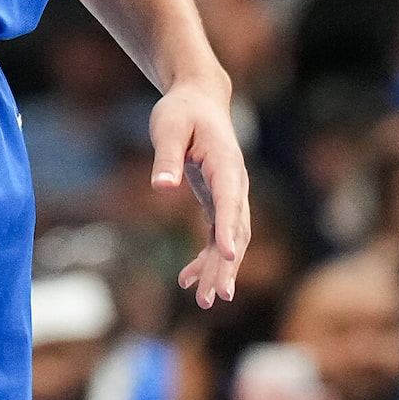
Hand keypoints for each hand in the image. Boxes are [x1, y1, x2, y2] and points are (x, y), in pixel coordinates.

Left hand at [151, 74, 249, 306]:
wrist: (198, 99)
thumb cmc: (183, 110)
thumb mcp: (170, 127)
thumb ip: (167, 157)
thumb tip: (161, 187)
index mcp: (226, 164)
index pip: (230, 201)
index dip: (228, 229)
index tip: (228, 255)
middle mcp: (235, 183)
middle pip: (236, 230)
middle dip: (227, 264)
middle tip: (216, 296)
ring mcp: (230, 194)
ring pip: (230, 238)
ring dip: (218, 268)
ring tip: (203, 300)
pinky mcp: (218, 200)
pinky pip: (217, 235)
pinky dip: (207, 257)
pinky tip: (188, 278)